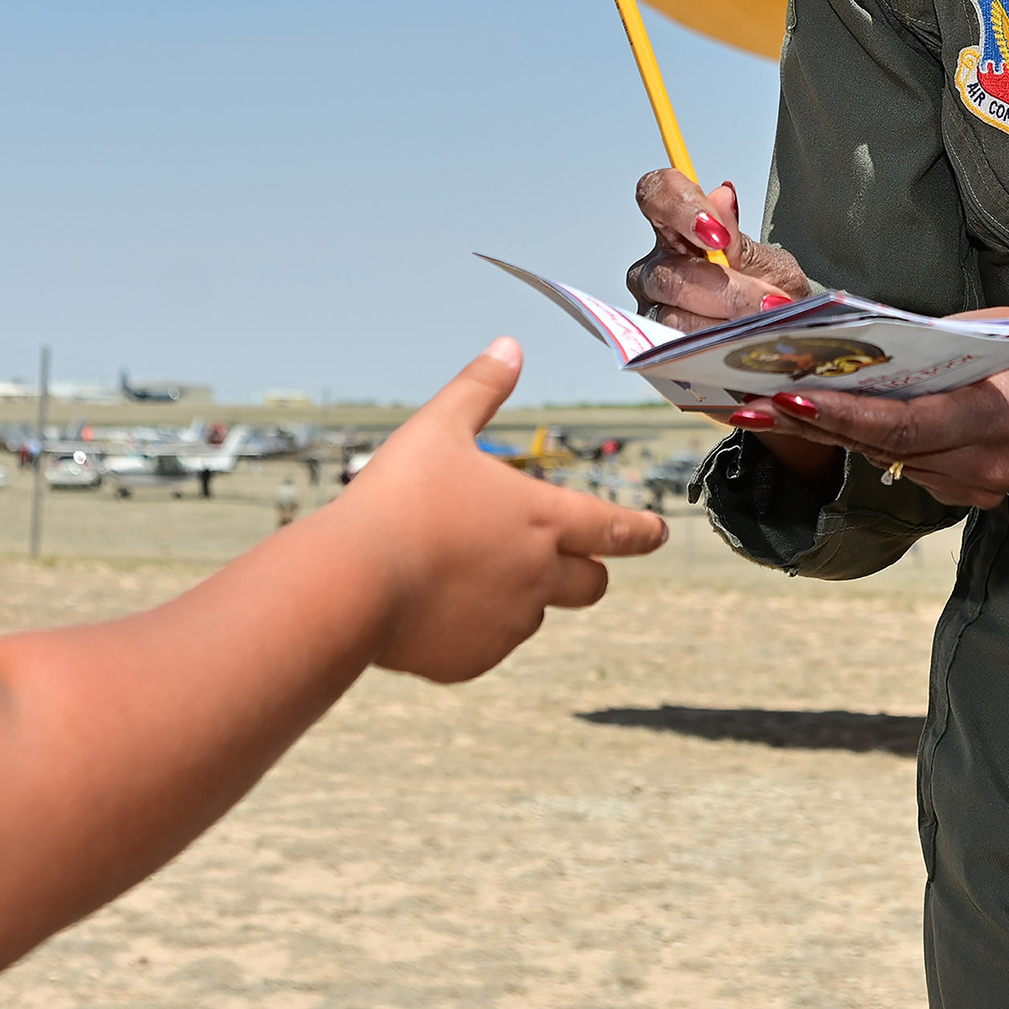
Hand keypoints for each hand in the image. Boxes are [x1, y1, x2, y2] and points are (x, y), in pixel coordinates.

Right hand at [341, 338, 667, 680]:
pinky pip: (485, 644)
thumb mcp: (438, 427)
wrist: (349, 585)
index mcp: (543, 519)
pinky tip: (431, 604)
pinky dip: (470, 627)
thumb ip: (479, 388)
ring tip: (459, 570)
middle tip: (566, 559)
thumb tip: (509, 347)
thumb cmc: (396, 499)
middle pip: (592, 583)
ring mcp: (508, 624)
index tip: (658, 533)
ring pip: (533, 613)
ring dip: (517, 595)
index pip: (615, 528)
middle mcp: (539, 576)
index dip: (641, 530)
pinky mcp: (472, 660)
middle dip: (588, 570)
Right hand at [625, 168, 815, 331]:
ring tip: (760, 326)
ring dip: (724, 323)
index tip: (717, 236)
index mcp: (679, 228)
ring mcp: (653, 307)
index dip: (679, 208)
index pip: (656, 193)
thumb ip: (741, 240)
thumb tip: (722, 198)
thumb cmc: (770, 290)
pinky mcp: (659, 345)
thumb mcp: (770, 264)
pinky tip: (740, 343)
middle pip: (668, 272)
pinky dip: (715, 346)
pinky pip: (679, 348)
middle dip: (723, 290)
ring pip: (672, 315)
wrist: (784, 333)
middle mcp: (657, 266)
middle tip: (766, 302)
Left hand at [737, 312, 1008, 510]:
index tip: (791, 396)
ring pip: (887, 460)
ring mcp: (975, 487)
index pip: (904, 424)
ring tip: (766, 408)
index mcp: (993, 416)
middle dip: (814, 423)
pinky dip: (864, 443)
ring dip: (829, 434)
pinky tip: (821, 421)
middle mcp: (982, 464)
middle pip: (883, 447)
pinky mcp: (968, 495)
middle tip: (751, 403)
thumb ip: (932, 343)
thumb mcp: (993, 330)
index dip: (844, 415)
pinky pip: (906, 467)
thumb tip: (859, 343)